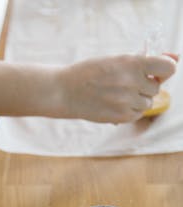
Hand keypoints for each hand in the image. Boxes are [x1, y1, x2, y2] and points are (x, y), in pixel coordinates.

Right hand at [58, 54, 176, 123]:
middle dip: (145, 86)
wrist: (65, 91)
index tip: (157, 72)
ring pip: (147, 103)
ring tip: (118, 95)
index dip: (165, 70)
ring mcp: (126, 101)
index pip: (168, 67)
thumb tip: (174, 58)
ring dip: (138, 100)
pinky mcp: (120, 117)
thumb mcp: (115, 60)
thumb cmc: (89, 72)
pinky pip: (137, 114)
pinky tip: (115, 104)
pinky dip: (130, 110)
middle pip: (155, 88)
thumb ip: (143, 61)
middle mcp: (131, 82)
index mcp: (131, 63)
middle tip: (125, 84)